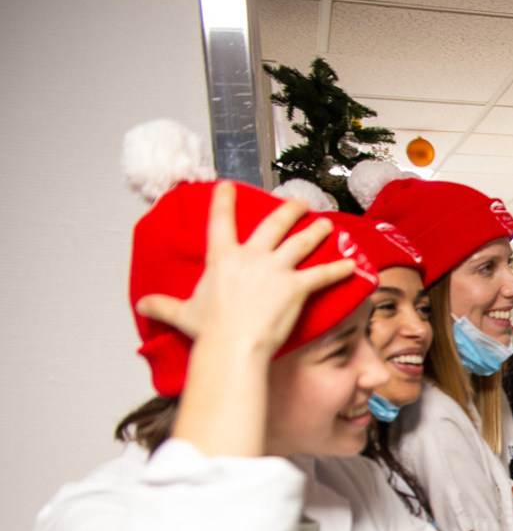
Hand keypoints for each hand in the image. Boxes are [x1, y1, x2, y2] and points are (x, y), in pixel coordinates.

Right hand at [136, 182, 355, 361]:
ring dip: (316, 231)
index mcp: (222, 257)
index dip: (224, 200)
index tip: (227, 186)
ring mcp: (275, 269)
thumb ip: (162, 305)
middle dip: (287, 210)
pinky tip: (352, 265)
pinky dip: (339, 269)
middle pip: (273, 224)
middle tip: (297, 202)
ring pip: (301, 242)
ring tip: (326, 223)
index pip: (220, 220)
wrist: (232, 344)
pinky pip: (322, 275)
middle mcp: (251, 257)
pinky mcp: (295, 287)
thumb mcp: (181, 313)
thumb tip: (141, 306)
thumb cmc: (209, 330)